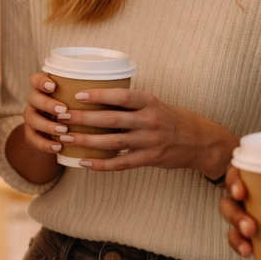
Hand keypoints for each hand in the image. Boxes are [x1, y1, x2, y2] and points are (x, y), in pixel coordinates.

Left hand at [23, 73, 236, 177]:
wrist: (199, 141)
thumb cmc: (171, 118)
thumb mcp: (154, 103)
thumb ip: (130, 102)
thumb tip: (96, 95)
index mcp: (149, 102)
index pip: (121, 96)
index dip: (99, 95)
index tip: (78, 95)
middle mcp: (149, 121)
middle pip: (111, 120)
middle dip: (83, 119)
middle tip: (62, 117)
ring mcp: (149, 141)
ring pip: (112, 142)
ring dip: (86, 141)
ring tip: (66, 138)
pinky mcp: (149, 159)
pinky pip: (121, 163)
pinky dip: (101, 164)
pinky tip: (84, 162)